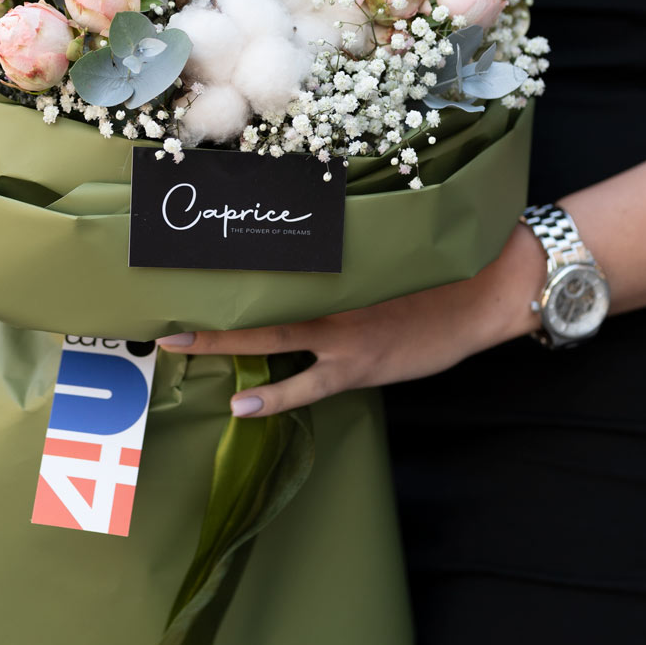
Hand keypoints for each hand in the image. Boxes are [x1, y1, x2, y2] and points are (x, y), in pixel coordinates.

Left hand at [156, 225, 544, 416]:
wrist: (484, 293)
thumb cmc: (436, 268)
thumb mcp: (383, 252)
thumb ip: (341, 252)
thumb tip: (302, 241)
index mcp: (334, 263)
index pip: (268, 259)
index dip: (225, 259)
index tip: (184, 255)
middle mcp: (329, 294)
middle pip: (255, 295)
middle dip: (208, 297)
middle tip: (161, 298)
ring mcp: (341, 333)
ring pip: (268, 336)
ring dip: (223, 341)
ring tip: (178, 346)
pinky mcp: (357, 366)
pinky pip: (305, 385)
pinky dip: (271, 396)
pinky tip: (241, 404)